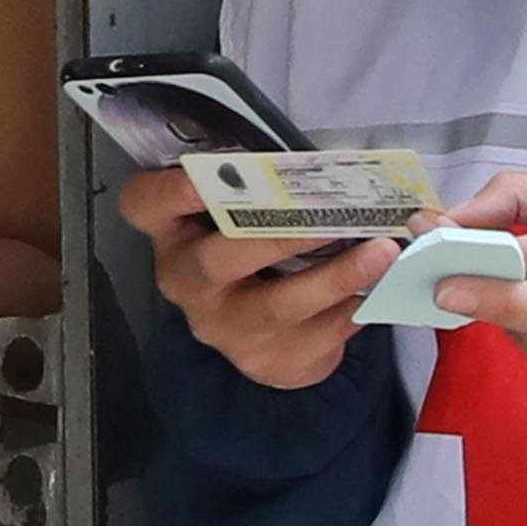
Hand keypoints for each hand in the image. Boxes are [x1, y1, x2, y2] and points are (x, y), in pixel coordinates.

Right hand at [130, 162, 391, 390]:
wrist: (265, 332)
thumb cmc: (255, 248)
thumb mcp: (242, 214)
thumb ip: (260, 188)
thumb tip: (325, 165)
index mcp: (172, 232)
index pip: (145, 206)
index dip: (168, 192)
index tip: (202, 176)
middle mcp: (187, 281)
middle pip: (218, 259)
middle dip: (280, 236)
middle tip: (331, 215)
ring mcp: (222, 327)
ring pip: (278, 305)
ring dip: (335, 276)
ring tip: (381, 252)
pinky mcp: (263, 360)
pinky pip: (314, 335)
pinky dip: (352, 307)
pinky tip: (380, 286)